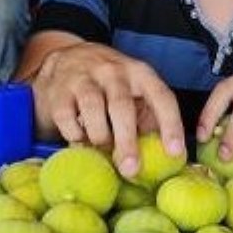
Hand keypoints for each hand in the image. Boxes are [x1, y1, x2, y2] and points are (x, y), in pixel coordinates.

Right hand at [31, 41, 185, 176]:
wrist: (66, 61)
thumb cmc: (108, 85)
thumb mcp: (133, 94)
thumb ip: (146, 120)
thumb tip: (161, 158)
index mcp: (139, 73)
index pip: (161, 97)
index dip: (170, 125)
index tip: (175, 152)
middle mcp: (113, 71)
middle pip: (122, 107)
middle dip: (127, 142)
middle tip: (131, 170)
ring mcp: (83, 78)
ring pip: (93, 109)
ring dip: (99, 136)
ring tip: (101, 146)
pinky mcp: (58, 90)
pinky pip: (67, 117)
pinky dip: (74, 134)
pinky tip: (79, 137)